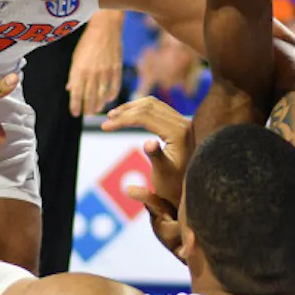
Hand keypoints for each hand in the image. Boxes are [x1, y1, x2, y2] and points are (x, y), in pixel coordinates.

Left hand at [67, 12, 123, 117]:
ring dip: (99, 105)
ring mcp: (105, 72)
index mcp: (79, 70)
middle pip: (89, 98)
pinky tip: (108, 99)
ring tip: (96, 110)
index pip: (76, 94)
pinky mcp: (116, 69)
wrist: (105, 27)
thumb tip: (70, 88)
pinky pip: (114, 87)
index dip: (75, 106)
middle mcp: (92, 73)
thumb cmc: (87, 41)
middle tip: (86, 114)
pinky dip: (111, 95)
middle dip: (87, 109)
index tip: (75, 113)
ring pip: (102, 95)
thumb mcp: (76, 57)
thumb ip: (74, 75)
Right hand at [103, 96, 193, 242]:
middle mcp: (183, 123)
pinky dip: (141, 109)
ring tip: (114, 116)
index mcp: (178, 133)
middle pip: (148, 106)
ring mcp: (183, 122)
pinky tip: (129, 116)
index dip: (123, 119)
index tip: (105, 126)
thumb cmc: (173, 186)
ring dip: (132, 108)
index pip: (145, 117)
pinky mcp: (180, 124)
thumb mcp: (163, 174)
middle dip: (125, 112)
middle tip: (107, 121)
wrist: (190, 190)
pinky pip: (158, 108)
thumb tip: (148, 142)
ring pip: (153, 104)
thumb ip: (157, 157)